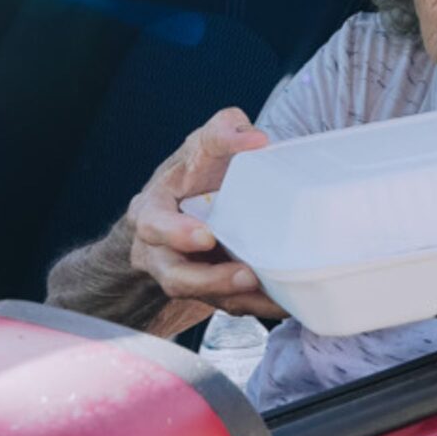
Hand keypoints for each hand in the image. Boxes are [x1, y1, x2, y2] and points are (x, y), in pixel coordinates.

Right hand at [126, 107, 282, 319]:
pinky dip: (256, 304)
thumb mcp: (204, 144)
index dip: (175, 234)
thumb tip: (256, 139)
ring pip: (204, 297)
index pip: (153, 225)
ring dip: (238, 298)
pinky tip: (284, 300)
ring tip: (271, 292)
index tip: (206, 235)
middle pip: (175, 276)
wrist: (192, 204)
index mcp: (152, 213)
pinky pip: (230, 304)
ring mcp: (186, 275)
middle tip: (245, 275)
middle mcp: (161, 251)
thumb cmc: (196, 173)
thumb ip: (225, 131)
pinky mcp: (211, 290)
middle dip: (208, 280)